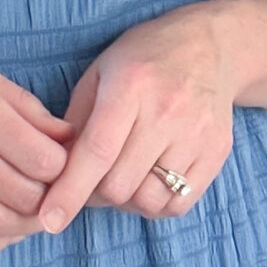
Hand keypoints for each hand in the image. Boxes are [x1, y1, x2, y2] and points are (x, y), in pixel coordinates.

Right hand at [0, 24, 77, 250]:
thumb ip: (21, 105)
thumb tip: (66, 136)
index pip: (45, 159)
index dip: (67, 165)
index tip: (67, 161)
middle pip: (28, 195)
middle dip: (51, 196)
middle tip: (56, 190)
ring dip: (25, 224)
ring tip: (34, 212)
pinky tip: (2, 230)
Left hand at [32, 4, 235, 233]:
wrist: (209, 45)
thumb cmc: (143, 60)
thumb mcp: (98, 74)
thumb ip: (75, 123)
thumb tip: (54, 175)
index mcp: (131, 85)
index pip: (97, 151)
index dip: (70, 191)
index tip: (49, 220)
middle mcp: (169, 110)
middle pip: (120, 185)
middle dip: (95, 194)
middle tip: (90, 179)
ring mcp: (198, 133)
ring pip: (149, 200)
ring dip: (126, 202)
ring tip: (122, 178)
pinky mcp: (217, 151)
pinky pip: (179, 204)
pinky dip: (155, 205)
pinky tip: (148, 183)